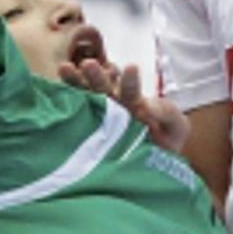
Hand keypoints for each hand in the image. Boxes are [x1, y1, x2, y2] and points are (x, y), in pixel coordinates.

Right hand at [60, 59, 190, 153]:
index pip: (130, 88)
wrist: (157, 169)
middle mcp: (114, 107)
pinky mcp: (90, 135)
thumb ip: (166, 112)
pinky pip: (76, 119)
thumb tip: (145, 106)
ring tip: (64, 68)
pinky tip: (56, 93)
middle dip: (96, 76)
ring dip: (76, 83)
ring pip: (85, 98)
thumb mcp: (176, 125)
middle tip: (88, 64)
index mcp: (134, 102)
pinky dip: (66, 105)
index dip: (129, 80)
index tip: (130, 69)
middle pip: (103, 89)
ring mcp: (100, 119)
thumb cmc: (167, 143)